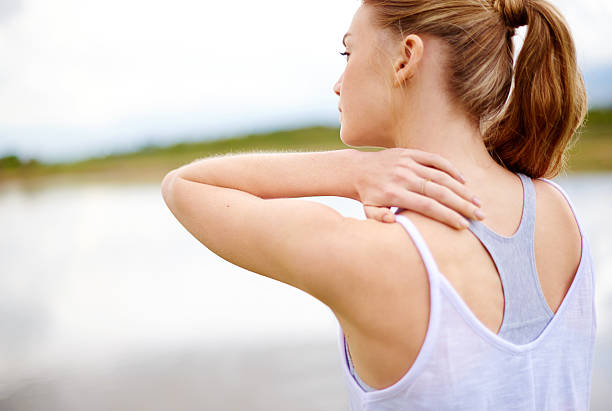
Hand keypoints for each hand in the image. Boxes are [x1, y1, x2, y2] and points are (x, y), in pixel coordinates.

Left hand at [354, 148, 483, 229]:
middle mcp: (402, 177)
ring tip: (476, 202)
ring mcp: (407, 163)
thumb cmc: (366, 196)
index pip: (426, 206)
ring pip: (440, 176)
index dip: (447, 216)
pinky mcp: (409, 152)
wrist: (355, 170)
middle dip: (462, 205)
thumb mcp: (368, 211)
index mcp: (394, 194)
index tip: (464, 226)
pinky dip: (450, 169)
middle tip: (479, 216)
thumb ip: (379, 219)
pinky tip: (463, 181)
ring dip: (461, 189)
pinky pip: (434, 159)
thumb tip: (394, 221)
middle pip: (438, 192)